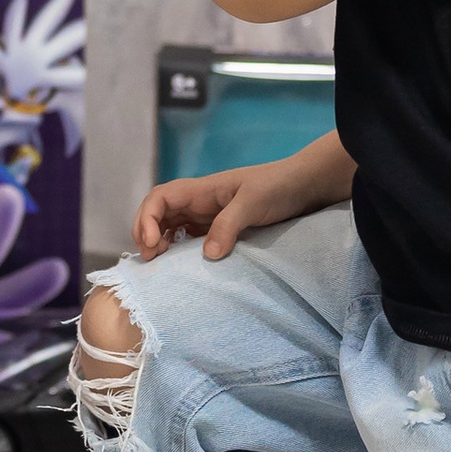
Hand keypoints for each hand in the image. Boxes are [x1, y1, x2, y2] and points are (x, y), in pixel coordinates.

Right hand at [131, 135, 351, 263]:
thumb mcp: (253, 203)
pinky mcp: (221, 228)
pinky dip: (179, 250)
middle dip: (146, 232)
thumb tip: (208, 254)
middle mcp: (200, 201)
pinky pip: (191, 238)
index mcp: (202, 189)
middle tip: (151, 260)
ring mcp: (210, 215)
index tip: (152, 243)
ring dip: (160, 242)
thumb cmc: (278, 187)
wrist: (304, 186)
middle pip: (159, 213)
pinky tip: (183, 265)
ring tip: (160, 265)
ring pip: (172, 226)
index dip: (147, 218)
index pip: (160, 197)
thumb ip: (229, 224)